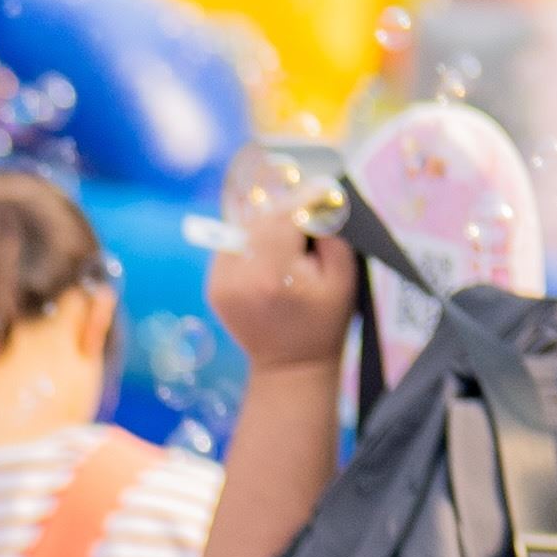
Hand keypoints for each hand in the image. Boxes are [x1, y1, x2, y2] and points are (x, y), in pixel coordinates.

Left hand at [204, 149, 362, 371]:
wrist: (290, 366)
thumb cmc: (325, 320)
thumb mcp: (343, 276)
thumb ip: (330, 232)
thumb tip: (317, 196)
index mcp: (271, 276)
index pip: (281, 217)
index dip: (302, 199)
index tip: (321, 190)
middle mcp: (238, 277)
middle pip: (259, 220)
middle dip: (284, 209)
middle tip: (308, 205)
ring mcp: (220, 283)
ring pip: (242, 230)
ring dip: (266, 223)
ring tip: (291, 231)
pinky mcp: (213, 286)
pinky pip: (232, 247)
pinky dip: (252, 242)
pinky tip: (272, 252)